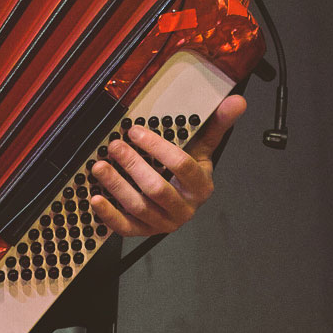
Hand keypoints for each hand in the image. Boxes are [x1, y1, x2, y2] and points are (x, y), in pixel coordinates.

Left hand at [89, 93, 245, 236]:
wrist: (180, 203)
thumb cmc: (187, 173)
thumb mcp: (201, 149)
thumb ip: (216, 125)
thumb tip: (237, 101)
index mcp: (200, 186)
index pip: (182, 166)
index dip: (158, 148)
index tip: (135, 131)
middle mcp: (184, 208)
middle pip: (158, 188)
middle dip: (133, 165)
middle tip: (114, 146)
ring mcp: (163, 222)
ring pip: (139, 207)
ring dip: (116, 185)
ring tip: (99, 166)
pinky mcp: (143, 231)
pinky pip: (125, 227)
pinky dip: (109, 214)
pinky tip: (95, 199)